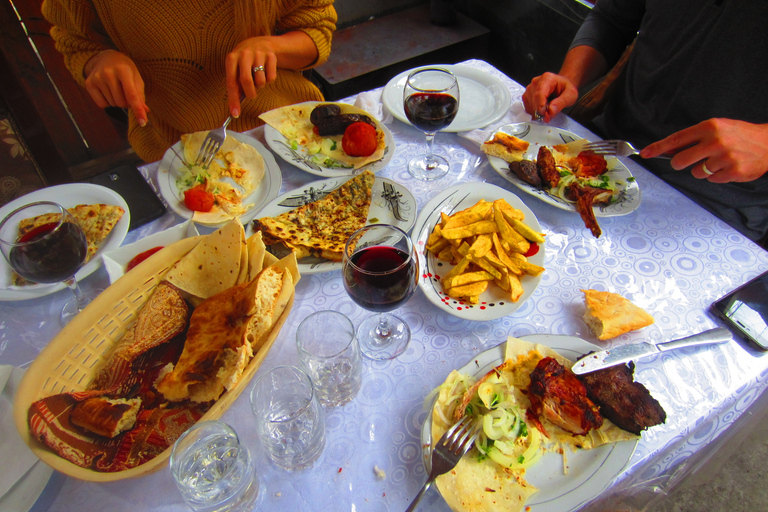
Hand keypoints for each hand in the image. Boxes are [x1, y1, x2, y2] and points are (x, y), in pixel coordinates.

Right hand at [84, 50, 147, 125]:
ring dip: (117, 101)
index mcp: (123, 70)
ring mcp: (97, 78)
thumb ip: (140, 95)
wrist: (107, 57)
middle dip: (126, 102)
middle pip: (121, 103)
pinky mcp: (88, 83)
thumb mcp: (136, 78)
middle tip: (125, 91)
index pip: (131, 95)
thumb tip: (144, 111)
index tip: (143, 123)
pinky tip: (107, 91)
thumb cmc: (126, 70)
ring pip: (112, 104)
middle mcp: (108, 73)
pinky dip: (107, 102)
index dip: (138, 110)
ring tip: (116, 88)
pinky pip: (101, 104)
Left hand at [225, 36, 278, 117]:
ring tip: (258, 78)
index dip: (233, 100)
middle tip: (251, 95)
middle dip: (250, 93)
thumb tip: (236, 105)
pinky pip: (271, 78)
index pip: (231, 83)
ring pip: (261, 81)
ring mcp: (258, 54)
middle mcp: (244, 54)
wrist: (261, 42)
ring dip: (260, 85)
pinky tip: (266, 72)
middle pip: (246, 82)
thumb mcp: (236, 67)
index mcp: (231, 58)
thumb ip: (235, 83)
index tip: (235, 114)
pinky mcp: (271, 56)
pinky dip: (269, 80)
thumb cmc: (245, 61)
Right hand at [522, 72, 578, 122]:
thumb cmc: (565, 88)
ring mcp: (530, 89)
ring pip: (529, 105)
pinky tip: (542, 111)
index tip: (545, 115)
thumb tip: (550, 111)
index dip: (541, 106)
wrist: (562, 85)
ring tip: (547, 111)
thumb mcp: (570, 95)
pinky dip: (534, 113)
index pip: (539, 94)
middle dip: (541, 111)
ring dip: (537, 113)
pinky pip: (527, 107)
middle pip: (534, 100)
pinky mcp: (527, 96)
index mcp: (547, 78)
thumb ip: (561, 103)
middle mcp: (536, 82)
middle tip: (549, 117)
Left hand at [640, 119, 767, 182]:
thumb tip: (668, 150)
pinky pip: (712, 179)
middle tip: (692, 160)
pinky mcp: (732, 171)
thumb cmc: (740, 134)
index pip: (676, 139)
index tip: (645, 153)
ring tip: (720, 160)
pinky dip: (717, 175)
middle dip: (681, 164)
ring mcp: (724, 157)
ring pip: (696, 172)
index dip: (658, 148)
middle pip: (680, 161)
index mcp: (709, 127)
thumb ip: (694, 138)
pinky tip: (729, 166)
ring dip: (704, 170)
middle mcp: (715, 141)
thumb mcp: (717, 128)